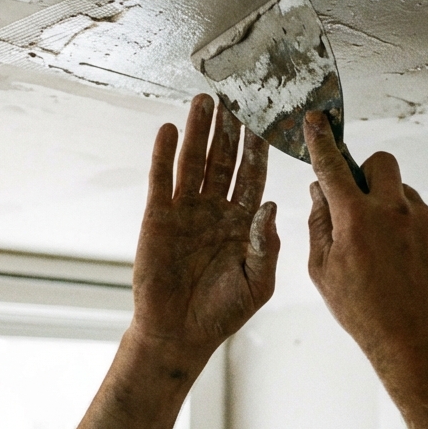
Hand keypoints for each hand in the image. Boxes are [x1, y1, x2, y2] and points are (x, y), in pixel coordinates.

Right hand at [131, 95, 278, 363]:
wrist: (180, 334)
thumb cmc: (223, 313)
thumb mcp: (258, 282)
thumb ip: (267, 244)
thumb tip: (270, 205)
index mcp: (242, 222)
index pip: (253, 175)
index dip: (258, 147)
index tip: (268, 117)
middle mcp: (215, 210)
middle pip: (224, 159)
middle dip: (229, 128)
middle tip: (236, 94)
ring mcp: (185, 211)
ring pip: (193, 161)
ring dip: (198, 131)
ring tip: (204, 100)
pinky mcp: (157, 218)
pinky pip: (161, 180)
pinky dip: (163, 154)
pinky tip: (168, 129)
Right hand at [304, 112, 427, 359]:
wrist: (414, 340)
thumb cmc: (361, 309)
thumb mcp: (322, 269)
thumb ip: (319, 223)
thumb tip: (320, 191)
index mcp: (356, 219)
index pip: (333, 167)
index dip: (320, 141)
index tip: (316, 119)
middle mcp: (394, 211)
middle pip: (381, 161)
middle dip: (367, 171)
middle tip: (359, 199)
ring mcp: (425, 220)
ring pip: (402, 191)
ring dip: (389, 206)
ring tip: (383, 250)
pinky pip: (422, 215)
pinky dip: (410, 228)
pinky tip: (403, 261)